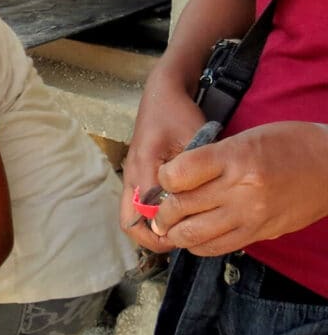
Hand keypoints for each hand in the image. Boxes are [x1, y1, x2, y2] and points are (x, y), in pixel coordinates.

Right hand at [120, 80, 207, 252]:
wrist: (161, 95)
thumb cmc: (179, 114)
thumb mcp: (194, 138)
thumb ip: (195, 170)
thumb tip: (204, 202)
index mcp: (144, 168)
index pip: (147, 213)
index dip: (167, 229)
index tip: (191, 232)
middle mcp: (131, 176)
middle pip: (129, 223)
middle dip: (152, 239)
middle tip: (181, 240)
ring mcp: (130, 177)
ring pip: (130, 218)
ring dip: (151, 230)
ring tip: (180, 231)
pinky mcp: (136, 176)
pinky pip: (136, 208)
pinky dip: (151, 219)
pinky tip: (176, 216)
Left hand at [146, 122, 327, 253]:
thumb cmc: (287, 144)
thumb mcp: (244, 138)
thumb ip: (210, 159)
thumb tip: (176, 181)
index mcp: (234, 158)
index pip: (177, 175)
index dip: (164, 179)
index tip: (166, 179)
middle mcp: (240, 189)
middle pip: (180, 208)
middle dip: (162, 212)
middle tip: (159, 210)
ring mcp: (250, 215)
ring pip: (193, 235)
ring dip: (175, 232)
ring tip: (171, 226)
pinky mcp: (258, 233)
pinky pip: (216, 247)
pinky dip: (197, 245)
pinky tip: (195, 236)